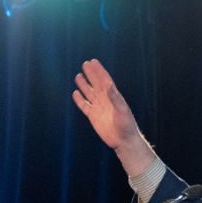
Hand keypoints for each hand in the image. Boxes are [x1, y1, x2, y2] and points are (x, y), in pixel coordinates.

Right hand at [72, 59, 154, 175]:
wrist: (123, 141)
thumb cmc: (127, 125)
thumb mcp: (122, 110)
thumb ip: (115, 98)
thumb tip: (108, 85)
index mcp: (113, 96)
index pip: (105, 80)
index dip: (99, 71)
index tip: (93, 62)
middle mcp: (105, 100)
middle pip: (96, 84)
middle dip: (91, 74)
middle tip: (85, 64)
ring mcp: (99, 108)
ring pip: (89, 93)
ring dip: (84, 85)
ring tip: (78, 76)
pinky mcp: (93, 116)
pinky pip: (84, 106)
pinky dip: (79, 100)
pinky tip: (75, 93)